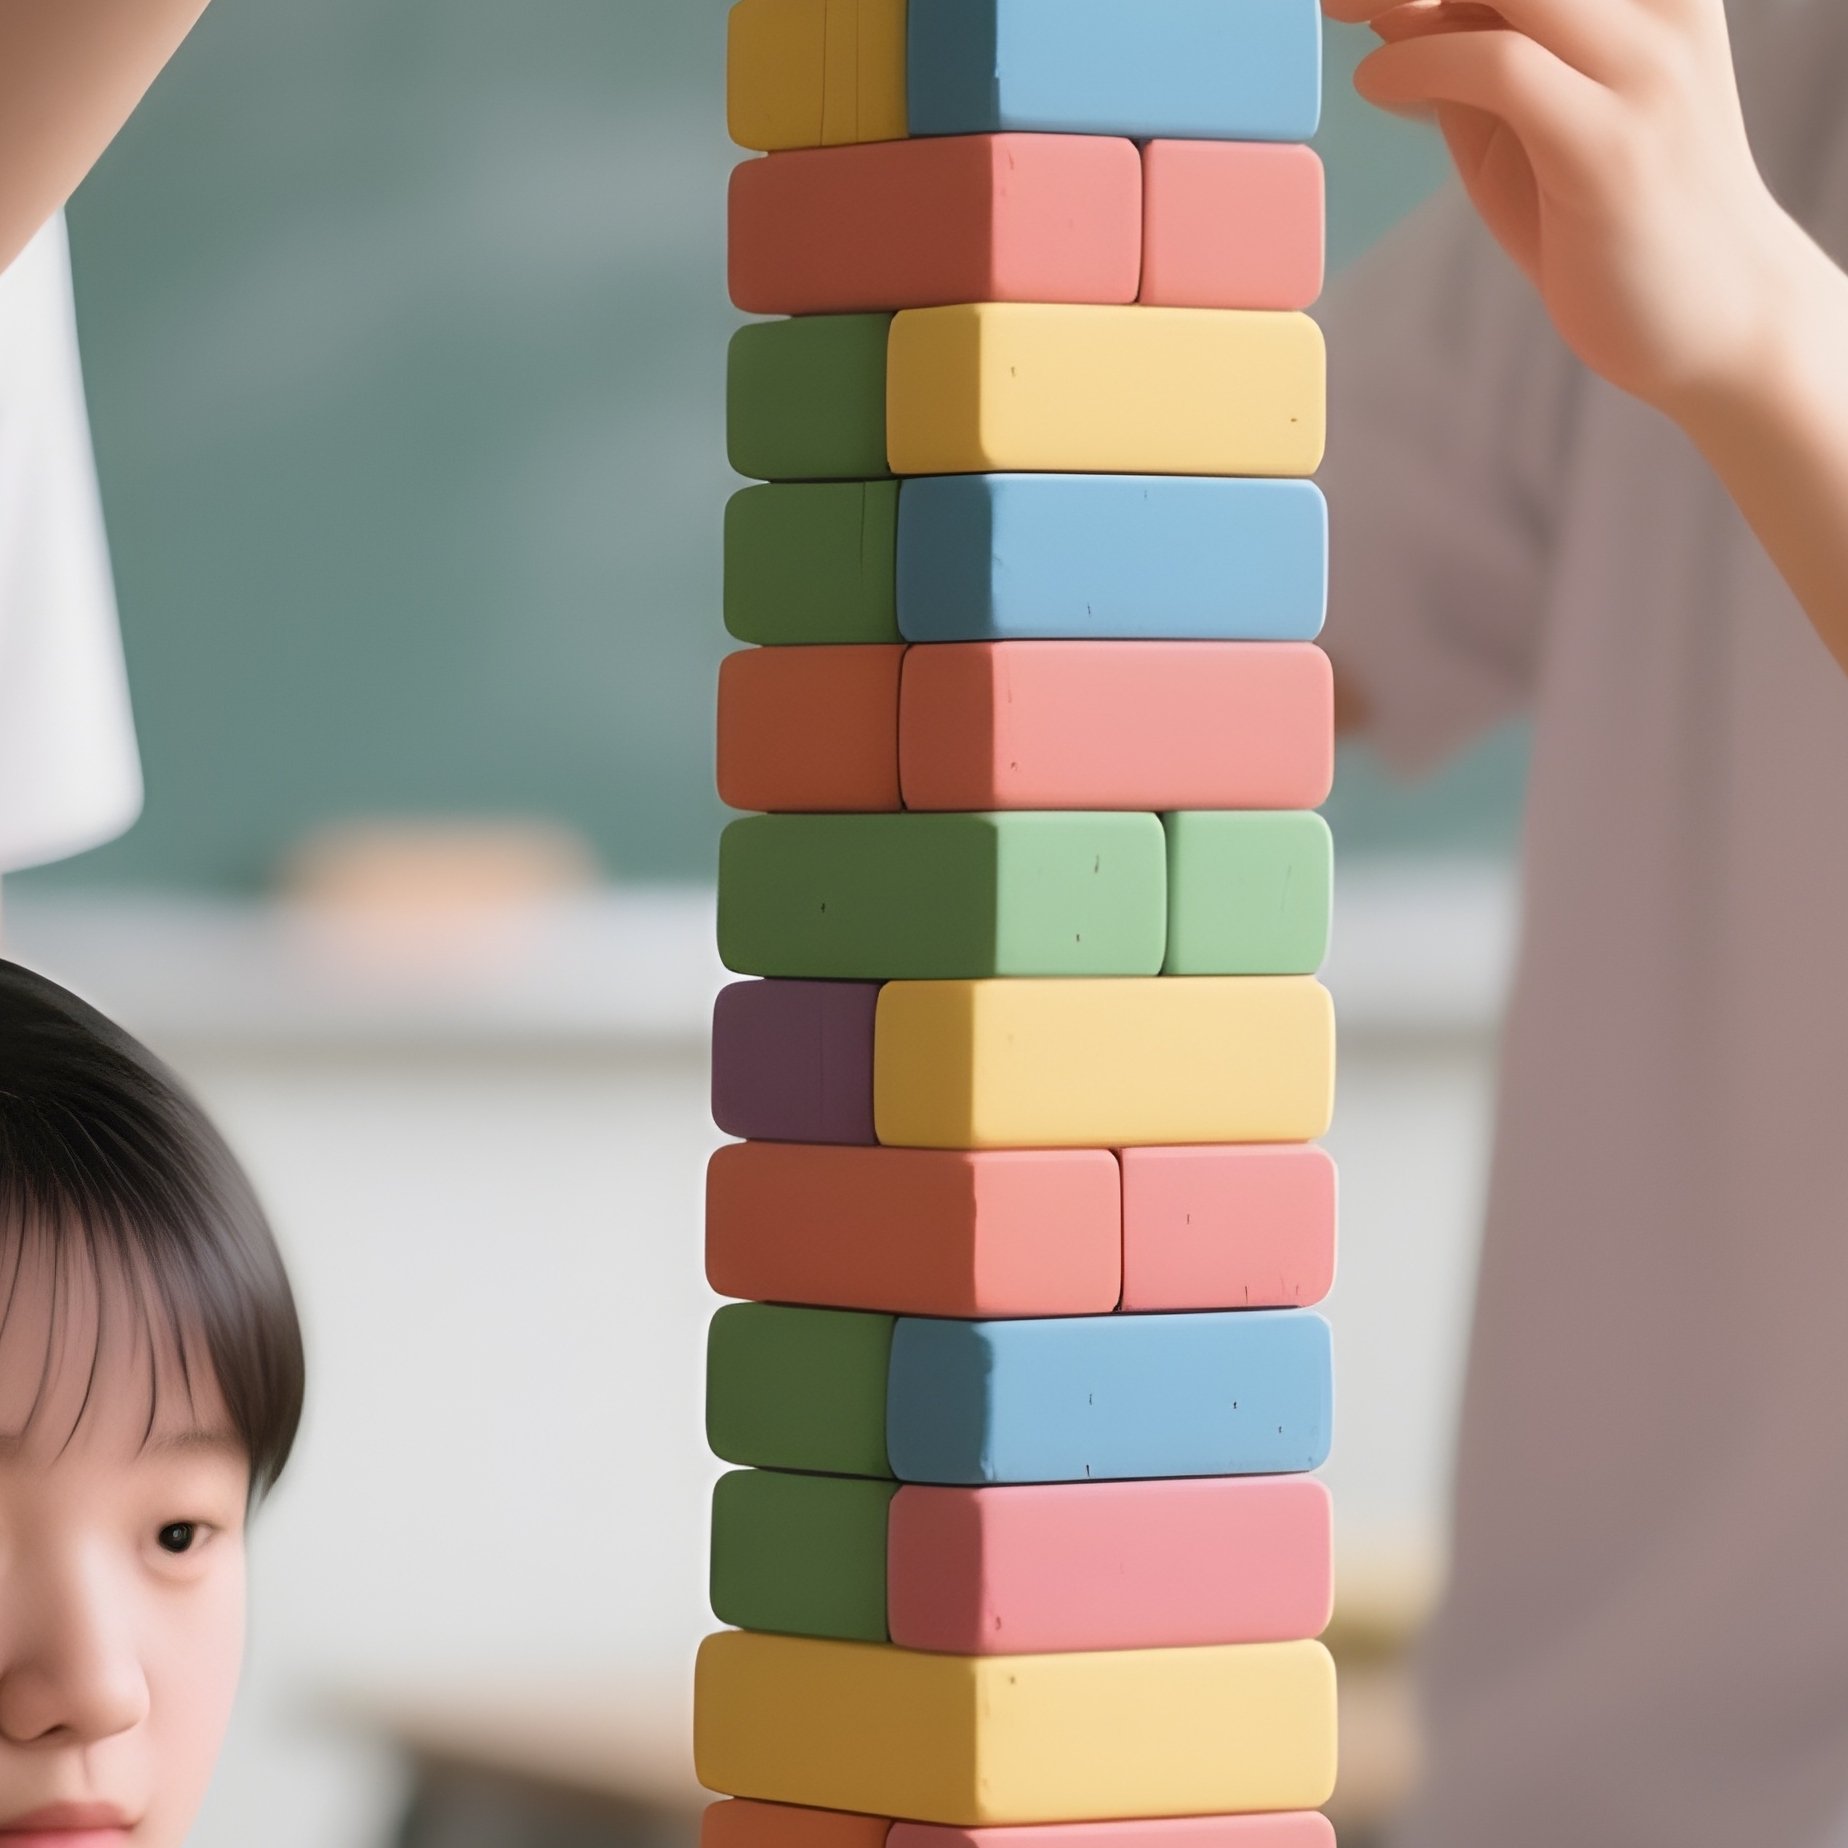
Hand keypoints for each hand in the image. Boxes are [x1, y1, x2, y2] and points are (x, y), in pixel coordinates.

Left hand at [1327, 0, 1809, 419]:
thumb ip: (1472, 57)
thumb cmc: (1614, 219)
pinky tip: (1378, 85)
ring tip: (1345, 12)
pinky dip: (1418, 62)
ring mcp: (1644, 71)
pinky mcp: (1609, 145)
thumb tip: (1388, 5)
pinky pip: (1499, 67)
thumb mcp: (1530, 120)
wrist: (1716, 319)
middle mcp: (1660, 9)